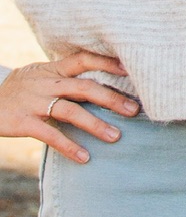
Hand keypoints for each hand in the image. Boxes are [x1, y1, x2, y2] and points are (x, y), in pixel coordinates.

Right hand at [0, 50, 137, 165]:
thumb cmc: (19, 90)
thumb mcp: (39, 76)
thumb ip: (65, 78)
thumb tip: (100, 85)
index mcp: (52, 69)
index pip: (83, 59)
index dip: (107, 62)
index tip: (130, 70)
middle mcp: (46, 83)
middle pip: (84, 87)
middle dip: (111, 98)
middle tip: (133, 110)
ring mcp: (34, 102)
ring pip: (70, 111)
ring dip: (95, 125)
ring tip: (115, 136)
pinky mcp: (23, 122)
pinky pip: (50, 134)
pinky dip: (68, 146)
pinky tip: (84, 157)